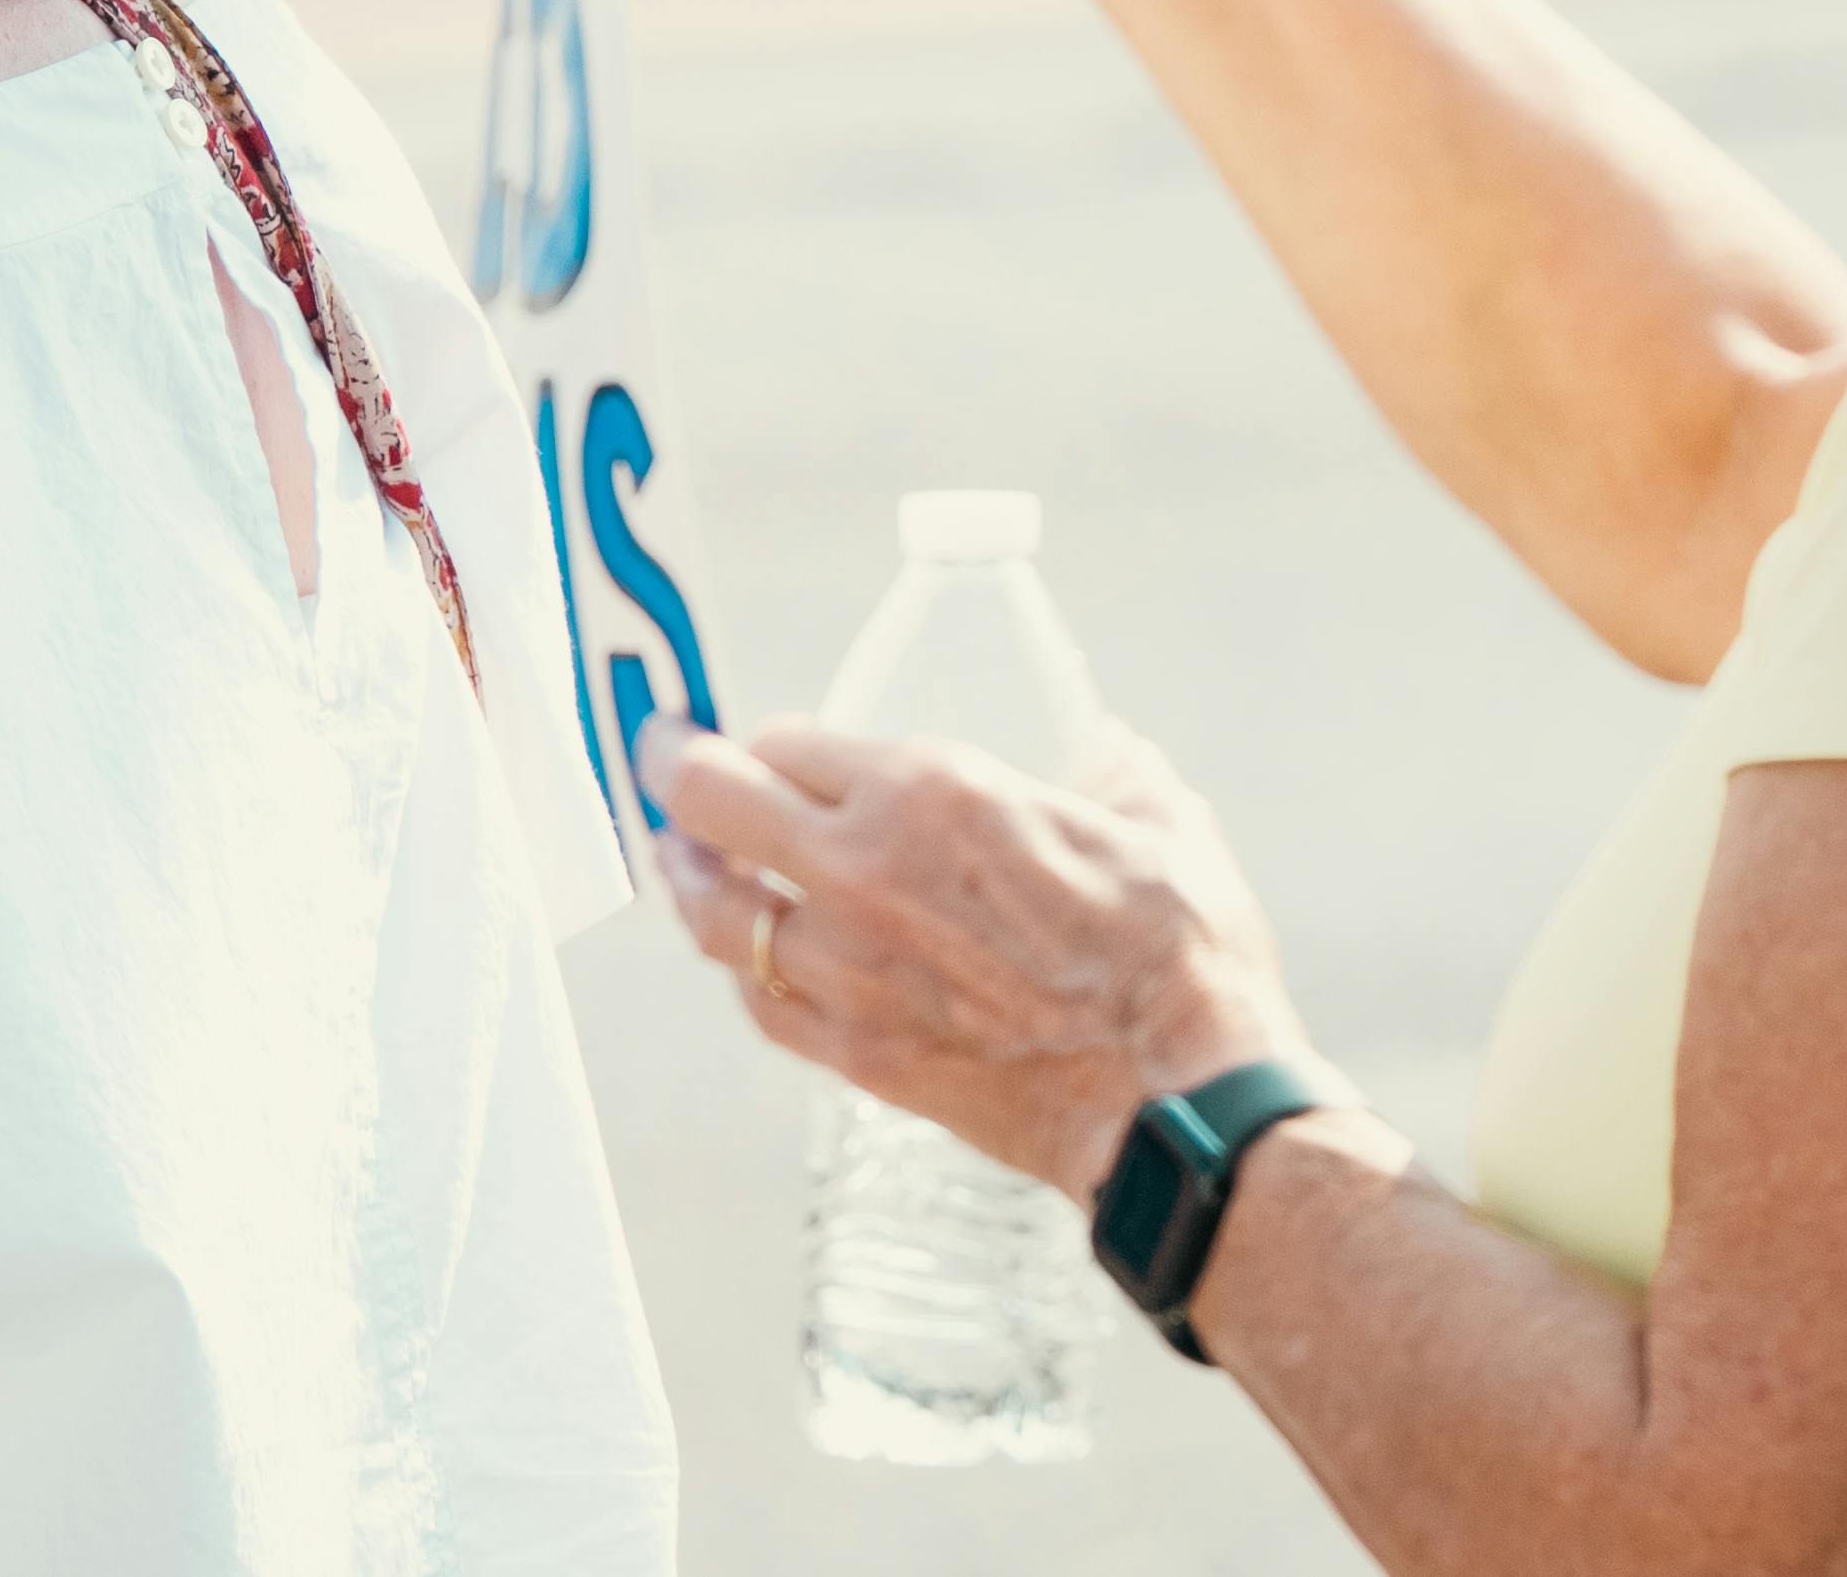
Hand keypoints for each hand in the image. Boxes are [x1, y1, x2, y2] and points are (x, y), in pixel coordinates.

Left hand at [641, 715, 1317, 1198]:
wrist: (1183, 1106)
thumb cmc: (1180, 964)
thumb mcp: (1160, 827)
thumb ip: (1117, 774)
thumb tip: (1111, 750)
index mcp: (932, 794)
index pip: (784, 744)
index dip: (764, 740)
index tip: (760, 743)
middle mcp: (863, 872)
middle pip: (709, 804)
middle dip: (673, 773)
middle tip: (662, 759)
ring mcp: (847, 969)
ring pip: (712, 913)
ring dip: (690, 879)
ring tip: (682, 862)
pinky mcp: (856, 1053)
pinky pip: (759, 1003)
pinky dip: (742, 973)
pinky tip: (746, 960)